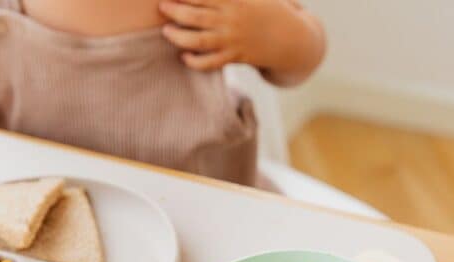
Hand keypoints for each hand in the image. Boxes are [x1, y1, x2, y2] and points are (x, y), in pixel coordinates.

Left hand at [158, 0, 322, 83]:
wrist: (291, 38)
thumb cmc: (269, 10)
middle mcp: (232, 19)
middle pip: (195, 16)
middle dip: (174, 11)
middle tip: (162, 7)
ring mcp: (233, 40)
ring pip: (199, 41)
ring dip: (178, 37)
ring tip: (166, 32)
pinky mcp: (236, 57)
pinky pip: (211, 62)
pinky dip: (195, 62)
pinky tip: (184, 57)